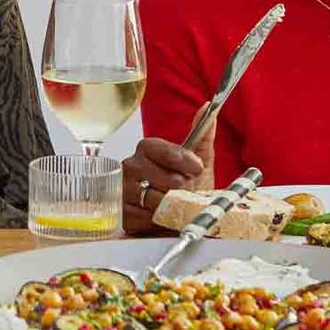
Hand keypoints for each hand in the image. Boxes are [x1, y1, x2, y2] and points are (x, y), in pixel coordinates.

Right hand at [118, 115, 215, 235]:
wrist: (179, 216)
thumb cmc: (187, 187)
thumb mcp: (198, 161)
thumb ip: (202, 135)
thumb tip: (207, 107)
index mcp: (147, 149)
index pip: (163, 150)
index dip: (184, 161)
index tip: (197, 169)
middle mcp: (130, 166)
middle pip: (166, 179)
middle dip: (184, 189)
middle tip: (187, 191)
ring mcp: (123, 190)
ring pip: (158, 200)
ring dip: (174, 206)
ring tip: (176, 204)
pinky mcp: (123, 214)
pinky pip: (149, 218)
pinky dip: (161, 221)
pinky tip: (163, 217)